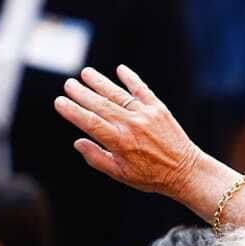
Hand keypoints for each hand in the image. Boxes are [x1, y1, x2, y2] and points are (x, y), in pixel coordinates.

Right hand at [55, 66, 204, 200]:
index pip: (90, 123)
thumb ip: (97, 158)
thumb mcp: (120, 174)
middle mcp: (132, 125)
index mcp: (120, 143)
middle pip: (101, 105)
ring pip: (118, 94)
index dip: (73, 112)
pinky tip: (120, 69)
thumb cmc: (150, 176)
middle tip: (68, 84)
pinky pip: (142, 90)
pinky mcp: (159, 109)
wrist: (185, 171)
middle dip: (82, 93)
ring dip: (100, 82)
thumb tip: (77, 142)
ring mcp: (146, 114)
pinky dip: (131, 78)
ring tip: (86, 73)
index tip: (59, 101)